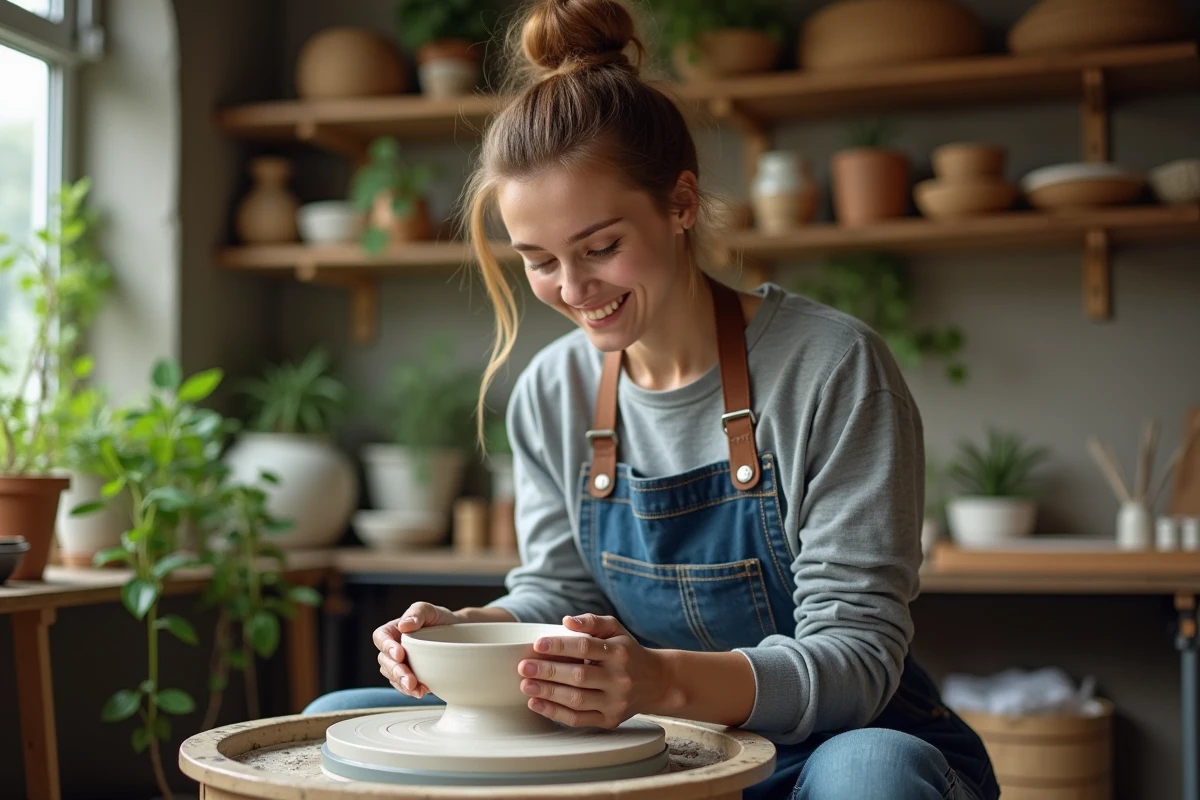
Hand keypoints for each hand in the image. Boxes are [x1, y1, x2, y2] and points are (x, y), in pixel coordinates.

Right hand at [373, 602, 463, 698]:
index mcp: (393, 630)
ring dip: (402, 684)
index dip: (386, 647)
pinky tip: (422, 691)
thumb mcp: (430, 610)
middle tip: (409, 679)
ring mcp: (401, 664)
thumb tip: (404, 625)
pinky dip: (412, 691)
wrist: (458, 635)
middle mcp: (393, 648)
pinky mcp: (411, 676)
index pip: (381, 637)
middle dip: (396, 671)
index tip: (400, 655)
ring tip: (416, 689)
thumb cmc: (440, 619)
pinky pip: (404, 686)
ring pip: (392, 676)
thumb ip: (417, 612)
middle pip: (385, 661)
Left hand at [518, 614, 669, 728]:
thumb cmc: (628, 651)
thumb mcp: (616, 629)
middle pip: (579, 676)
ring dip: (548, 693)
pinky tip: (537, 703)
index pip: (585, 647)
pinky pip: (579, 719)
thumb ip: (592, 621)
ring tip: (526, 685)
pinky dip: (555, 713)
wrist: (656, 682)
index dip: (560, 646)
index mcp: (619, 652)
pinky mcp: (610, 720)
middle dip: (548, 672)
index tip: (537, 645)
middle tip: (524, 668)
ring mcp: (615, 702)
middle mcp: (619, 678)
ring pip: (577, 700)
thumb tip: (567, 621)